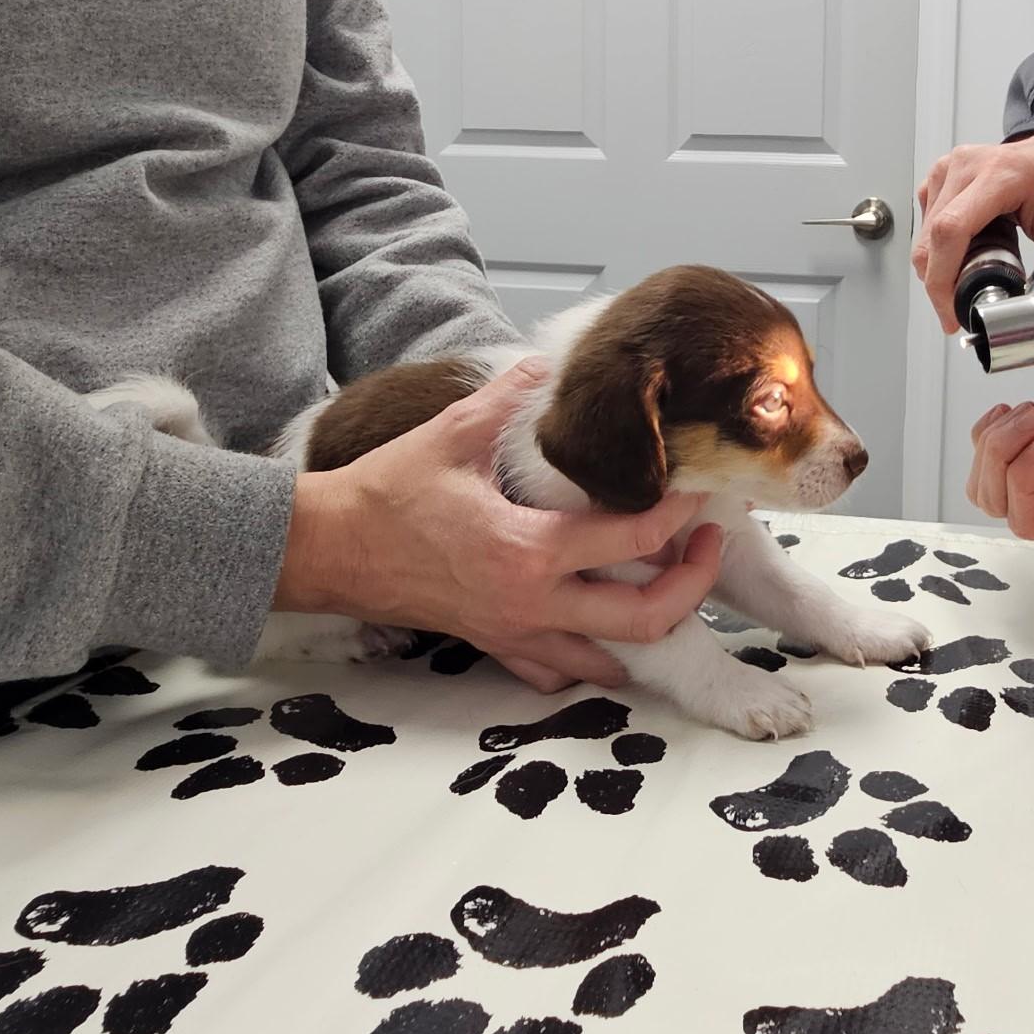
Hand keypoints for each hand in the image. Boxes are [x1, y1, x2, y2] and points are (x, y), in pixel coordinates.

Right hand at [274, 361, 723, 693]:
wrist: (327, 549)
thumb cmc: (384, 492)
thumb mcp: (450, 434)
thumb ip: (507, 396)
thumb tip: (545, 362)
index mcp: (527, 547)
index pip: (634, 537)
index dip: (680, 513)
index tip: (698, 488)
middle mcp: (530, 601)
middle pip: (644, 618)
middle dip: (691, 585)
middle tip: (706, 546)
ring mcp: (513, 632)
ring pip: (609, 658)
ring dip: (649, 627)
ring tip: (668, 584)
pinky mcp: (493, 644)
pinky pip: (558, 672)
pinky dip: (591, 657)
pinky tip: (602, 626)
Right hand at [912, 130, 1033, 328]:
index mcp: (1000, 175)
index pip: (951, 230)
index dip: (942, 278)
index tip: (951, 310)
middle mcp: (967, 166)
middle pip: (931, 238)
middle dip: (939, 283)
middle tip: (961, 307)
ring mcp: (949, 168)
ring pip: (924, 234)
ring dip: (938, 266)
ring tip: (974, 270)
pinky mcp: (940, 175)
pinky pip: (925, 223)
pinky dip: (937, 248)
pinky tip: (964, 250)